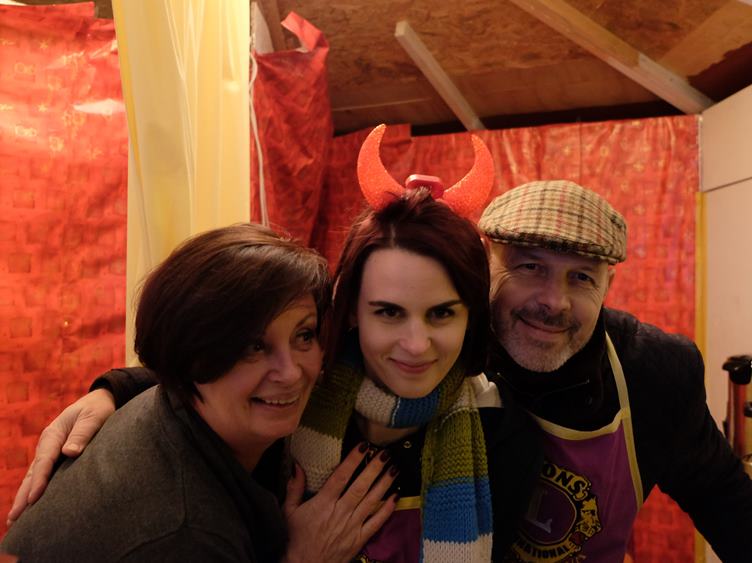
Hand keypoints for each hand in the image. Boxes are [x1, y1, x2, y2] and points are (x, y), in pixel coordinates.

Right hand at [6, 388, 115, 525]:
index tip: (33, 499)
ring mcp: (49, 450)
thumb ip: (82, 433)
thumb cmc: (97, 409)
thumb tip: (69, 452)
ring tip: (15, 519)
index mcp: (53, 434)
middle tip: (13, 519)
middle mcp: (47, 443)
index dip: (39, 481)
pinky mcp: (55, 456)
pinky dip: (34, 489)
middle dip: (23, 496)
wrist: (98, 401)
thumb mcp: (93, 417)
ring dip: (24, 496)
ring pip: (34, 476)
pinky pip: (42, 474)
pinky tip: (31, 505)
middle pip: (33, 473)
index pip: (44, 461)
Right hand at [282, 444, 397, 562]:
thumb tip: (297, 466)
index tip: (363, 445)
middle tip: (385, 453)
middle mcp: (339, 512)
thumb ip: (294, 488)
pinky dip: (387, 509)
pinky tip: (395, 496)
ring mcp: (351, 526)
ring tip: (394, 469)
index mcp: (323, 503)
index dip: (353, 460)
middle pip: (360, 486)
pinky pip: (376, 523)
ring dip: (384, 484)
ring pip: (371, 501)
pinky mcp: (358, 540)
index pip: (341, 476)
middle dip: (374, 468)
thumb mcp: (289, 511)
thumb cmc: (294, 539)